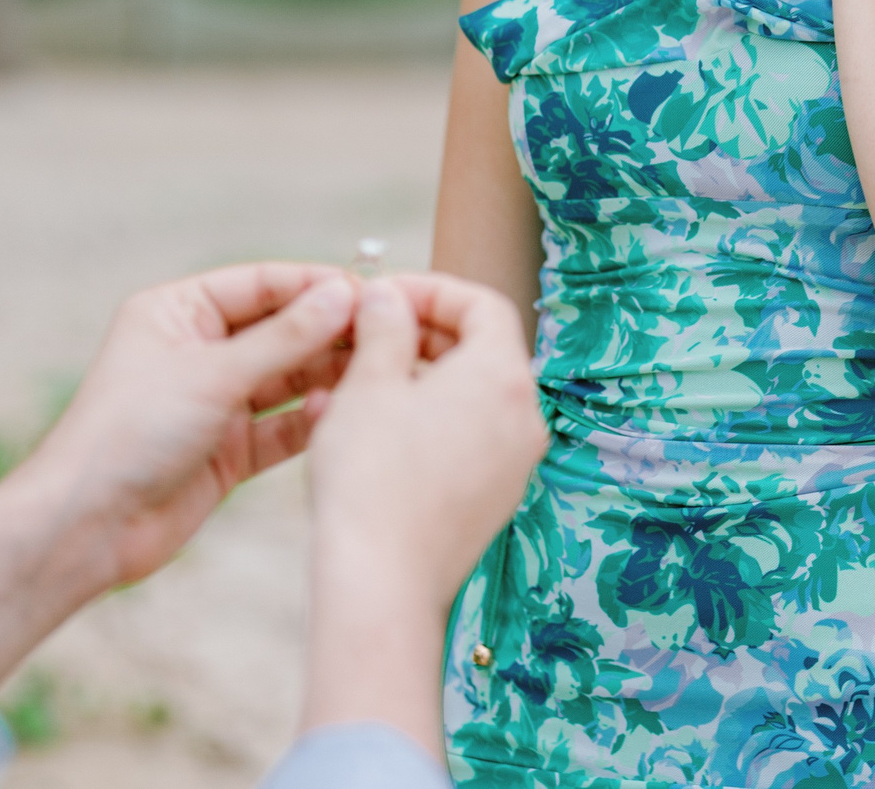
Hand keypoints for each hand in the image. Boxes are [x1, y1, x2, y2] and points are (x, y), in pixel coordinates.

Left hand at [18, 262, 360, 589]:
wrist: (86, 528)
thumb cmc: (128, 435)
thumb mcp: (212, 376)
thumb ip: (284, 338)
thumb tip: (343, 294)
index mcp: (178, 312)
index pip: (261, 284)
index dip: (316, 286)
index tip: (372, 292)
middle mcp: (198, 351)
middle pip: (281, 330)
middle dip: (330, 332)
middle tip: (391, 334)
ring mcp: (215, 402)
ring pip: (287, 378)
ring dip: (327, 377)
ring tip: (377, 373)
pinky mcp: (229, 450)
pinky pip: (282, 426)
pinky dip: (310, 422)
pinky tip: (341, 416)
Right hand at [299, 273, 545, 753]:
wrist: (381, 585)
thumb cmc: (371, 478)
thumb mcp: (369, 384)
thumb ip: (384, 326)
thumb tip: (388, 296)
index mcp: (503, 377)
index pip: (482, 304)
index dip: (430, 290)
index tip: (382, 296)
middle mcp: (524, 418)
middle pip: (479, 351)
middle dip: (418, 335)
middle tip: (363, 335)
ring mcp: (514, 464)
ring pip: (467, 399)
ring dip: (414, 381)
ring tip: (351, 387)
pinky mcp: (493, 501)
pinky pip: (464, 441)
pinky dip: (424, 424)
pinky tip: (368, 434)